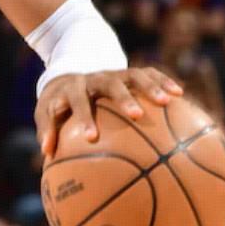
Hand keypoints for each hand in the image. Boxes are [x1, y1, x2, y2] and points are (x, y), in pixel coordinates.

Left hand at [35, 68, 182, 160]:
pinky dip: (162, 80)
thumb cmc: (59, 103)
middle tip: (136, 115)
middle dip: (122, 98)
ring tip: (166, 101)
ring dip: (149, 86)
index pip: (76, 101)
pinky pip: (148, 73)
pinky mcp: (128, 73)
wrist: (69, 72)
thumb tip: (46, 154)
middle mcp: (94, 78)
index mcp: (73, 88)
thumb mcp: (47, 111)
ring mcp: (113, 73)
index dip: (83, 117)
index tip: (92, 137)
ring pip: (132, 75)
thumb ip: (46, 129)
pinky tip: (178, 94)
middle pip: (108, 84)